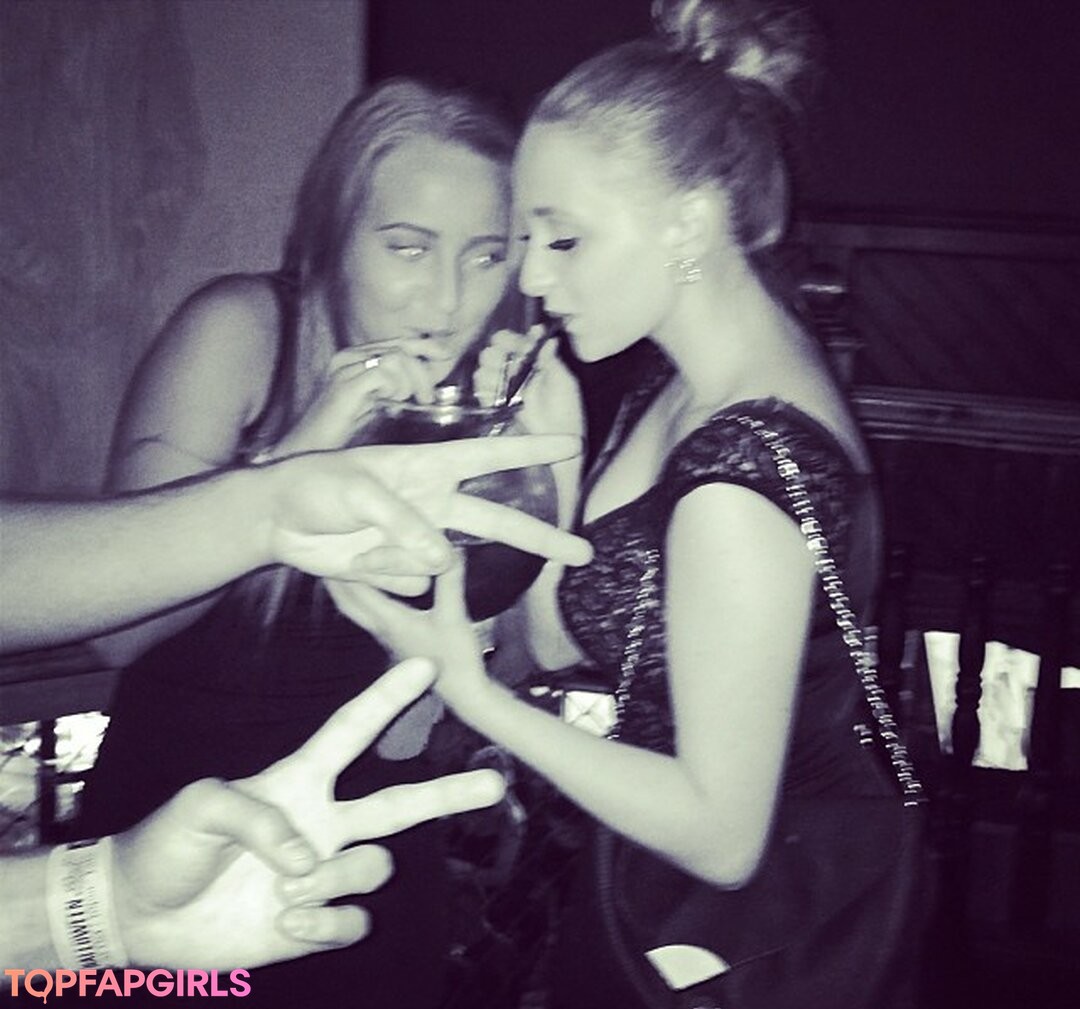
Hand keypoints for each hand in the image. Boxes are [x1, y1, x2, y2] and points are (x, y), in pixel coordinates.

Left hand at [111, 658, 503, 968]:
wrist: (141, 916)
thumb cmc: (166, 845)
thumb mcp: (198, 806)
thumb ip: (254, 812)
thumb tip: (306, 854)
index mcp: (297, 782)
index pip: (351, 732)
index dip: (387, 698)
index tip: (426, 665)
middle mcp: (322, 824)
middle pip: (400, 804)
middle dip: (448, 793)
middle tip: (495, 784)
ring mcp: (322, 873)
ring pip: (375, 868)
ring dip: (336, 879)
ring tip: (284, 890)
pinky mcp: (314, 921)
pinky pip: (353, 920)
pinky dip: (325, 922)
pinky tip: (286, 920)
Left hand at [262, 436, 591, 594]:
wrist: (277, 521)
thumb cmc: (316, 485)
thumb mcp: (358, 491)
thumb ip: (405, 522)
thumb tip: (445, 560)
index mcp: (428, 468)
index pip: (489, 457)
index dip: (529, 451)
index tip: (570, 447)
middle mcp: (434, 504)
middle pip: (499, 522)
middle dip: (541, 537)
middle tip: (583, 554)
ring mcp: (419, 541)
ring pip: (443, 564)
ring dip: (396, 556)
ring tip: (354, 537)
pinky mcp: (401, 570)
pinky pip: (411, 583)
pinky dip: (378, 573)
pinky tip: (352, 558)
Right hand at [273, 339, 453, 455]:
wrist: (310, 450)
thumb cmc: (344, 431)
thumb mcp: (377, 402)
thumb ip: (397, 386)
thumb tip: (429, 379)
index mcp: (357, 357)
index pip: (398, 342)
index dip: (425, 347)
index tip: (444, 359)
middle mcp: (349, 357)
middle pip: (400, 346)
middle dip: (423, 369)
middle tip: (428, 395)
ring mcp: (345, 369)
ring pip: (396, 357)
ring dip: (412, 380)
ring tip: (410, 401)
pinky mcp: (345, 386)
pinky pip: (383, 372)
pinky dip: (396, 386)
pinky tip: (394, 402)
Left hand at [325, 558, 490, 712]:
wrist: (463, 691)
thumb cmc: (456, 656)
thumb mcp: (454, 614)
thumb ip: (450, 581)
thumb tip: (449, 547)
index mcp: (390, 620)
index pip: (357, 589)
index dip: (344, 566)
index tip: (334, 544)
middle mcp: (382, 628)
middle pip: (349, 602)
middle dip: (336, 579)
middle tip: (326, 555)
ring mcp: (389, 637)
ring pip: (358, 611)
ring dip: (348, 591)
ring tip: (344, 568)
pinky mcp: (398, 642)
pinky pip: (371, 617)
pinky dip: (364, 600)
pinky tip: (375, 591)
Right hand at [474, 329, 584, 527]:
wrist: (556, 452)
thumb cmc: (566, 416)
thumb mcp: (564, 384)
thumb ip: (552, 360)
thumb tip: (547, 336)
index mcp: (536, 365)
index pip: (518, 343)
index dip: (514, 339)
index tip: (518, 341)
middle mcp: (517, 375)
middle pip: (496, 352)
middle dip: (499, 353)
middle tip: (507, 360)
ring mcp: (503, 391)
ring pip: (485, 368)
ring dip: (490, 371)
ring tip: (500, 381)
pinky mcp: (493, 408)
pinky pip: (480, 391)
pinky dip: (484, 389)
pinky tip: (492, 395)